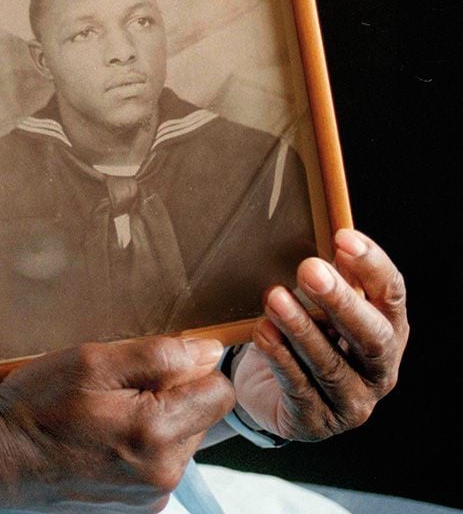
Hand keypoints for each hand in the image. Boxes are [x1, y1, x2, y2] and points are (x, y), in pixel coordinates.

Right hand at [0, 335, 232, 511]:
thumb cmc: (40, 405)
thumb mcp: (94, 362)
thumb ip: (160, 355)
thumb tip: (211, 351)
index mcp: (156, 435)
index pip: (219, 392)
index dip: (195, 367)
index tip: (160, 363)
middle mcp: (162, 476)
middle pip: (202, 415)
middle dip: (173, 394)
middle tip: (119, 387)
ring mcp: (151, 499)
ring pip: (182, 438)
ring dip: (157, 419)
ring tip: (108, 413)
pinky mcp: (138, 509)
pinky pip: (161, 462)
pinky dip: (142, 444)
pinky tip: (105, 438)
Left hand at [232, 228, 408, 441]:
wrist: (274, 390)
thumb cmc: (308, 332)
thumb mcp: (323, 301)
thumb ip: (334, 272)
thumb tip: (332, 231)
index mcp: (388, 328)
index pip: (391, 294)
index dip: (371, 265)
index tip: (342, 238)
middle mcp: (380, 369)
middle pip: (372, 336)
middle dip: (341, 301)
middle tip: (309, 269)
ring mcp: (353, 401)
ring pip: (331, 365)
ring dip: (301, 328)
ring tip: (274, 298)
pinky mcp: (317, 422)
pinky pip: (299, 388)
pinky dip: (279, 357)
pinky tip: (262, 332)